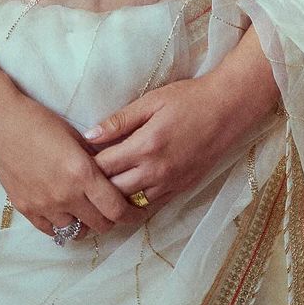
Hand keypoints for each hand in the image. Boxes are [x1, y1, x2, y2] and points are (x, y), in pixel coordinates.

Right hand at [0, 84, 133, 241]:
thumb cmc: (39, 120)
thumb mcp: (76, 136)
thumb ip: (96, 159)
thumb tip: (114, 174)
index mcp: (82, 174)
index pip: (116, 209)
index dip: (131, 213)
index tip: (137, 211)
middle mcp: (65, 195)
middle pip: (101, 225)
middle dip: (111, 218)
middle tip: (112, 207)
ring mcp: (44, 205)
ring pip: (77, 231)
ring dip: (86, 222)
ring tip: (86, 208)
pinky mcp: (26, 208)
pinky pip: (51, 231)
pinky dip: (62, 224)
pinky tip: (64, 210)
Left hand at [81, 73, 243, 219]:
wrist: (227, 110)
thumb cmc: (188, 99)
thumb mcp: (151, 101)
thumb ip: (119, 120)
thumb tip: (89, 135)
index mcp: (145, 146)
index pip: (103, 167)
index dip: (85, 164)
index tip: (76, 158)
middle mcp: (156, 171)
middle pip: (113, 191)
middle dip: (96, 185)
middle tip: (85, 175)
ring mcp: (169, 184)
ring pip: (131, 204)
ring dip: (115, 197)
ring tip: (103, 186)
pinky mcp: (181, 189)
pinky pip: (151, 205)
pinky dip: (136, 202)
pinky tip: (127, 192)